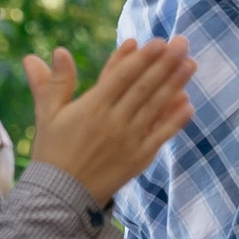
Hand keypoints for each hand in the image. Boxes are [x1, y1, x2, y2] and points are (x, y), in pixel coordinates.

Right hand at [25, 38, 197, 204]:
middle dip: (165, 64)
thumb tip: (57, 50)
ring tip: (190, 65)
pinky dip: (175, 120)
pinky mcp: (139, 159)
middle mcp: (113, 121)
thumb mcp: (48, 114)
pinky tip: (188, 104)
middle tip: (183, 44)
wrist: (60, 196)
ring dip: (175, 85)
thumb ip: (54, 82)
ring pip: (155, 107)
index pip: (121, 77)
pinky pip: (161, 136)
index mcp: (91, 107)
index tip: (158, 42)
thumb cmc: (52, 152)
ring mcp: (129, 140)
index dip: (141, 58)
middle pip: (144, 87)